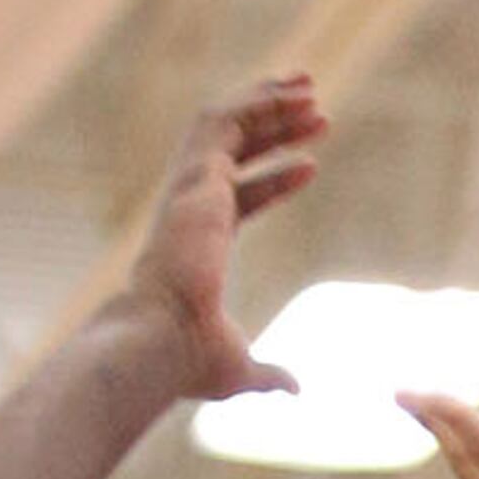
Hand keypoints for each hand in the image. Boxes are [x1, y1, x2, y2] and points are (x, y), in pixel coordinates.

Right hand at [123, 76, 326, 402]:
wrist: (163, 343)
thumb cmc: (191, 360)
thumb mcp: (241, 368)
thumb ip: (268, 373)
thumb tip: (293, 390)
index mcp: (199, 243)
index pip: (240, 198)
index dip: (275, 179)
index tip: (310, 165)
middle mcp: (191, 208)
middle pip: (235, 152)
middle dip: (273, 126)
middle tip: (315, 108)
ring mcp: (190, 189)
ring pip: (228, 126)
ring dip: (269, 103)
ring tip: (310, 88)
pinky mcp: (194, 176)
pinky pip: (224, 121)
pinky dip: (257, 103)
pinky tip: (292, 95)